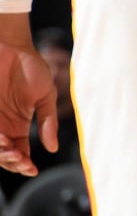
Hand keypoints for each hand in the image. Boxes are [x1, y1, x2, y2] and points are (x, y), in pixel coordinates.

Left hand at [0, 40, 57, 176]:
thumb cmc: (31, 68)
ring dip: (2, 154)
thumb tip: (52, 148)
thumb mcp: (46, 96)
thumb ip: (48, 121)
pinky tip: (3, 139)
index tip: (32, 168)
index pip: (19, 153)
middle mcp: (2, 126)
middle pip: (4, 155)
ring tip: (12, 150)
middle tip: (22, 159)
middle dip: (12, 162)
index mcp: (18, 125)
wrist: (11, 47)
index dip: (24, 165)